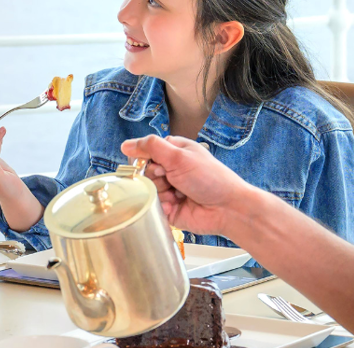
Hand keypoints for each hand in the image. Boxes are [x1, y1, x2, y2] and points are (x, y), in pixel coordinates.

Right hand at [121, 135, 256, 235]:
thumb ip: (151, 147)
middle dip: (156, 177)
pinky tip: (177, 205)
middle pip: (145, 172)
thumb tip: (126, 145)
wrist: (227, 209)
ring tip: (178, 194)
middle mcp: (171, 170)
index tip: (157, 164)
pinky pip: (153, 207)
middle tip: (171, 179)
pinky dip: (162, 207)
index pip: (147, 151)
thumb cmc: (211, 179)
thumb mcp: (179, 156)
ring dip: (161, 193)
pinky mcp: (169, 209)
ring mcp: (170, 190)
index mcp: (175, 152)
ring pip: (147, 190)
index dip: (146, 158)